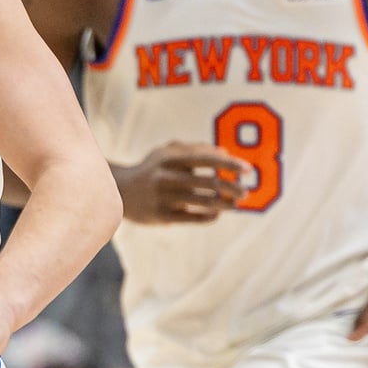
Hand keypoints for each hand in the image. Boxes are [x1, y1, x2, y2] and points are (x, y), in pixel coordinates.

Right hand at [117, 142, 251, 223]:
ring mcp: (164, 198)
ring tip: (236, 204)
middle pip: (208, 182)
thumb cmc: (151, 170)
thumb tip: (225, 152)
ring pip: (203, 202)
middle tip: (246, 191)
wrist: (120, 192)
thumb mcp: (167, 154)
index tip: (248, 169)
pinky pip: (192, 218)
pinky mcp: (162, 216)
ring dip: (225, 204)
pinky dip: (209, 216)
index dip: (229, 164)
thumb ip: (195, 149)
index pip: (206, 159)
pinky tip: (217, 214)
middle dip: (232, 187)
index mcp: (170, 159)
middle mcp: (167, 177)